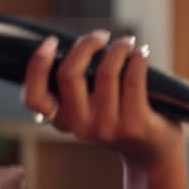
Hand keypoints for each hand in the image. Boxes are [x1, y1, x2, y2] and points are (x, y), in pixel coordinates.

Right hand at [20, 30, 183, 170]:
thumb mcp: (90, 109)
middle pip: (69, 75)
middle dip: (85, 46)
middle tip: (100, 36)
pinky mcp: (135, 124)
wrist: (153, 152)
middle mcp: (81, 127)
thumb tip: (78, 45)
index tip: (51, 42)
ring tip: (127, 42)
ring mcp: (107, 127)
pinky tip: (142, 52)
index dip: (37, 65)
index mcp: (63, 121)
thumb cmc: (120, 120)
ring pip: (105, 72)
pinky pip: (133, 79)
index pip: (34, 97)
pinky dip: (138, 59)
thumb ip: (77, 87)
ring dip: (117, 49)